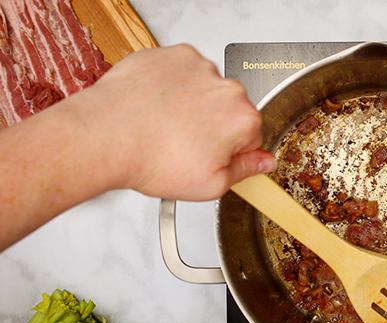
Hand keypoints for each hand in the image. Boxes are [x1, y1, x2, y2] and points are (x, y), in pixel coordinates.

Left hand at [69, 44, 275, 200]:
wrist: (105, 136)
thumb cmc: (151, 160)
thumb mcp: (210, 185)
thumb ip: (245, 171)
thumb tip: (264, 162)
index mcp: (243, 120)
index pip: (252, 137)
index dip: (231, 151)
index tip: (211, 156)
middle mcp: (226, 88)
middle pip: (230, 110)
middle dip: (214, 125)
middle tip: (184, 145)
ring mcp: (199, 68)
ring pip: (206, 89)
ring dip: (193, 103)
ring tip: (166, 126)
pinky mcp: (173, 56)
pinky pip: (182, 71)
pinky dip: (172, 84)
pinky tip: (157, 105)